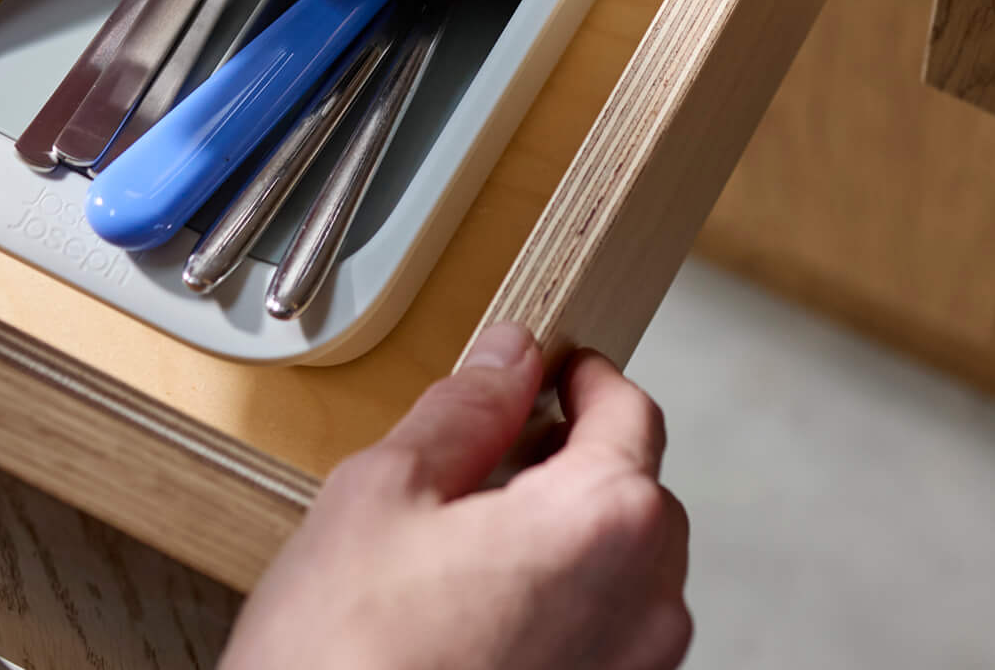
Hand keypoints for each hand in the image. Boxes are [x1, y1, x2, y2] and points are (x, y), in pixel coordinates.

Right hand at [224, 326, 689, 669]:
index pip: (631, 410)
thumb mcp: (383, 494)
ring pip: (629, 576)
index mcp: (604, 521)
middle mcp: (648, 606)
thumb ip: (463, 410)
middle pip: (640, 495)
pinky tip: (482, 620)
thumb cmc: (346, 661)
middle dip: (577, 465)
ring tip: (474, 552)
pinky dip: (567, 615)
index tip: (549, 369)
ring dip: (571, 546)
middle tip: (495, 459)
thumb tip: (508, 356)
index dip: (583, 377)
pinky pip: (611, 643)